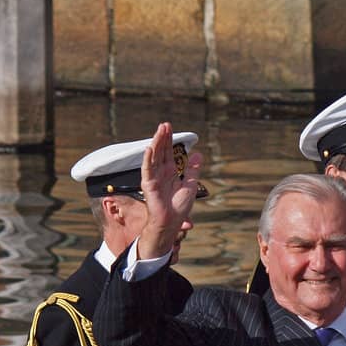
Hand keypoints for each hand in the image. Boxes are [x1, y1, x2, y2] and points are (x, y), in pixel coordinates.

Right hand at [135, 122, 202, 260]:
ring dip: (156, 144)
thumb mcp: (191, 184)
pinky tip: (150, 148)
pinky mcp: (149, 184)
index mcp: (170, 172)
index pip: (168, 152)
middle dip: (162, 138)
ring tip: (159, 131)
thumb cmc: (179, 206)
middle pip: (161, 151)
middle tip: (165, 124)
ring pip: (154, 157)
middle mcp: (160, 172)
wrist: (173, 221)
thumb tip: (199, 154)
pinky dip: (148, 159)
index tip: (169, 127)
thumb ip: (193, 169)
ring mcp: (153, 177)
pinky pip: (147, 169)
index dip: (169, 140)